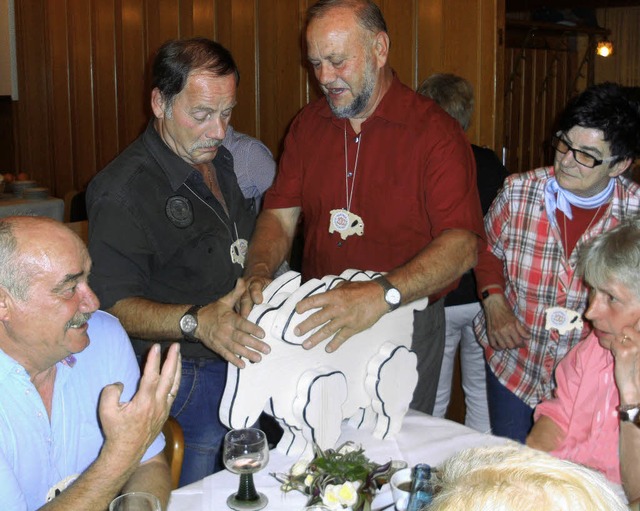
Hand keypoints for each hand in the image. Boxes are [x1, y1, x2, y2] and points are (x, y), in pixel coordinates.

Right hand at [99, 342, 180, 461]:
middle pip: (169, 378)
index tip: (157, 347)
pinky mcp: (165, 412)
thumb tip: (121, 383)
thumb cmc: (116, 430)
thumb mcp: (105, 411)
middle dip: (173, 360)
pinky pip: (173, 392)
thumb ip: (111, 392)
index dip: (154, 361)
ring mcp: (164, 409)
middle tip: (176, 346)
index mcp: (144, 403)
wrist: (127, 451)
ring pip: (175, 385)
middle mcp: (157, 404)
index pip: (151, 377)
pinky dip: (175, 380)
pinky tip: (175, 372)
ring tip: (178, 354)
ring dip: (177, 368)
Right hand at [198, 279, 268, 367]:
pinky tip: (243, 365)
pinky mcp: (217, 348)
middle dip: (255, 345)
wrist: (194, 322)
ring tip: (259, 359)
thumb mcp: (223, 301)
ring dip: (247, 354)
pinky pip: (226, 355)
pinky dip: (234, 360)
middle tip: (267, 349)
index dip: (252, 329)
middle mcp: (226, 330)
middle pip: (242, 338)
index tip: (263, 334)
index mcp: (229, 319)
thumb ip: (236, 293)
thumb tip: (242, 280)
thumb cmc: (212, 311)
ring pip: (236, 348)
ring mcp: (221, 340)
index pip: (243, 324)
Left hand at [294, 280, 387, 352]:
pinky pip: (341, 338)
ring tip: (305, 345)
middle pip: (317, 319)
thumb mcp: (346, 284)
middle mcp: (337, 308)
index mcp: (334, 295)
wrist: (380, 296)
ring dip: (315, 339)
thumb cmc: (363, 289)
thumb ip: (334, 290)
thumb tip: (326, 293)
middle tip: (296, 332)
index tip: (297, 310)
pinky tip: (328, 349)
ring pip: (327, 331)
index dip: (304, 305)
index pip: (314, 301)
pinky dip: (334, 344)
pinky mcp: (353, 328)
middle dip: (305, 326)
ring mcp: (345, 319)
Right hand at [483, 294, 529, 349]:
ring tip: (509, 342)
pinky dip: (498, 347)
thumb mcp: (516, 319)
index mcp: (511, 327)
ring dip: (507, 346)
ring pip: (503, 346)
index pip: (518, 341)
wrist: (494, 304)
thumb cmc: (506, 310)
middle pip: (511, 346)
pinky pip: (493, 345)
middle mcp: (502, 331)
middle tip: (516, 342)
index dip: (522, 344)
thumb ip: (522, 329)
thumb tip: (528, 337)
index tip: (523, 343)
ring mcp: (495, 333)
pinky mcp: (489, 333)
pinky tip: (501, 345)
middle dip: (515, 345)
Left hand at [612, 326, 639, 404]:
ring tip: (611, 347)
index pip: (637, 325)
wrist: (635, 386)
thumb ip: (633, 340)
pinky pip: (611, 343)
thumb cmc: (634, 368)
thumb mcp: (636, 352)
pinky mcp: (624, 352)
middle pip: (625, 329)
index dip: (626, 329)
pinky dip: (607, 345)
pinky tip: (610, 351)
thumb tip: (621, 329)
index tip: (620, 336)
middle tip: (615, 342)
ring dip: (610, 340)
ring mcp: (634, 346)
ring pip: (616, 336)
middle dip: (618, 334)